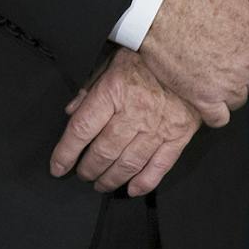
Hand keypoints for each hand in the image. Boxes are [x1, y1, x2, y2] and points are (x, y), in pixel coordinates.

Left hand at [49, 49, 200, 195]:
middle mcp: (134, 112)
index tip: (57, 166)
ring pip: (129, 163)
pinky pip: (159, 166)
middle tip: (82, 175)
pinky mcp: (178, 137)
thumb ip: (90, 87)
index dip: (66, 152)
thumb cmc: (148, 59)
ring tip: (101, 185)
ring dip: (111, 179)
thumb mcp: (112, 62)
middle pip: (104, 151)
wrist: (192, 59)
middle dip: (89, 168)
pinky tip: (132, 189)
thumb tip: (71, 112)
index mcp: (114, 91)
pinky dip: (145, 182)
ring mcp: (158, 127)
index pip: (82, 128)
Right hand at [136, 0, 248, 126]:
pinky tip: (204, 98)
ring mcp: (226, 84)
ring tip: (209, 74)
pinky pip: (219, 118)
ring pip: (239, 99)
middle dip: (242, 70)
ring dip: (228, 90)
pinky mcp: (202, 98)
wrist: (153, 7)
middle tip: (220, 56)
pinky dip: (214, 112)